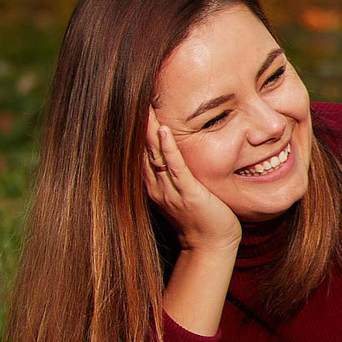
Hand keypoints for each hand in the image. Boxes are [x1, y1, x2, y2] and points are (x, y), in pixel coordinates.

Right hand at [144, 114, 241, 255]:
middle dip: (136, 124)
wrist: (211, 245)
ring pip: (153, 154)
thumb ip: (174, 171)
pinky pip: (175, 167)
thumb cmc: (202, 215)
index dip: (136, 128)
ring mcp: (170, 189)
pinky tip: (163, 130)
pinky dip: (167, 148)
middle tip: (130, 96)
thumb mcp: (183, 189)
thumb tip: (173, 149)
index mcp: (154, 183)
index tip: (133, 103)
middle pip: (140, 149)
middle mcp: (156, 185)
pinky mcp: (188, 193)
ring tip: (143, 106)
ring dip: (148, 130)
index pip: (140, 150)